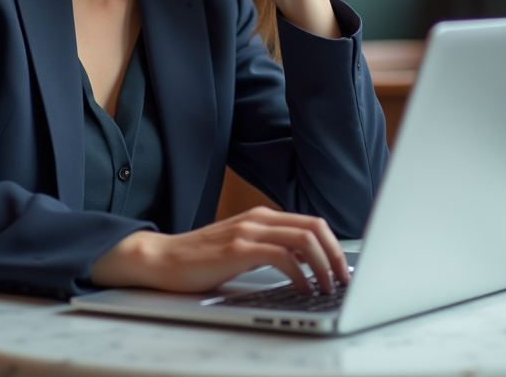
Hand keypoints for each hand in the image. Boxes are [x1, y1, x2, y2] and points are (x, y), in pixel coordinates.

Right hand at [90, 206, 349, 294]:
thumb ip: (271, 248)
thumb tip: (307, 264)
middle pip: (314, 227)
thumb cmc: (201, 259)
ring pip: (303, 239)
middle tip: (343, 280)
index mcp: (263, 217)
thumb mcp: (243, 249)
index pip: (312, 223)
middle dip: (335, 255)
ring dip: (322, 265)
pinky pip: (282, 256)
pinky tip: (302, 288)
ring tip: (327, 287)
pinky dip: (300, 273)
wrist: (163, 259)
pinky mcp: (238, 249)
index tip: (343, 270)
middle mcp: (259, 219)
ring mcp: (248, 231)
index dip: (334, 246)